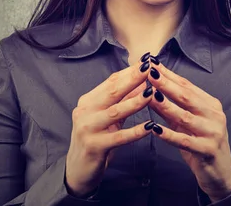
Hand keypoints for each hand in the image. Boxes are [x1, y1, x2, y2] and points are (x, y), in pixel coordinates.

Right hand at [65, 59, 155, 197]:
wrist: (78, 169)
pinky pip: (119, 137)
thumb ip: (123, 101)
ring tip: (152, 93)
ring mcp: (88, 129)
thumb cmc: (96, 139)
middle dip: (132, 79)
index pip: (110, 82)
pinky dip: (136, 131)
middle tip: (149, 68)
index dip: (129, 71)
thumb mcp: (108, 117)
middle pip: (112, 92)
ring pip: (115, 112)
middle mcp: (85, 112)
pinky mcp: (95, 146)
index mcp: (88, 101)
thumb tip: (143, 83)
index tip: (146, 61)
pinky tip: (150, 126)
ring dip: (135, 102)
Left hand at [146, 56, 230, 200]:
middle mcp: (215, 116)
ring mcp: (213, 133)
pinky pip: (185, 141)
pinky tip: (155, 129)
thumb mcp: (188, 124)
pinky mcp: (208, 151)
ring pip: (186, 117)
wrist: (221, 174)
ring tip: (149, 97)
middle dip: (166, 84)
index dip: (169, 75)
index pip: (187, 86)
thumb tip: (151, 91)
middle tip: (148, 73)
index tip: (152, 64)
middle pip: (187, 97)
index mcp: (211, 105)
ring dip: (166, 106)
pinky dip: (169, 134)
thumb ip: (172, 108)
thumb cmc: (202, 144)